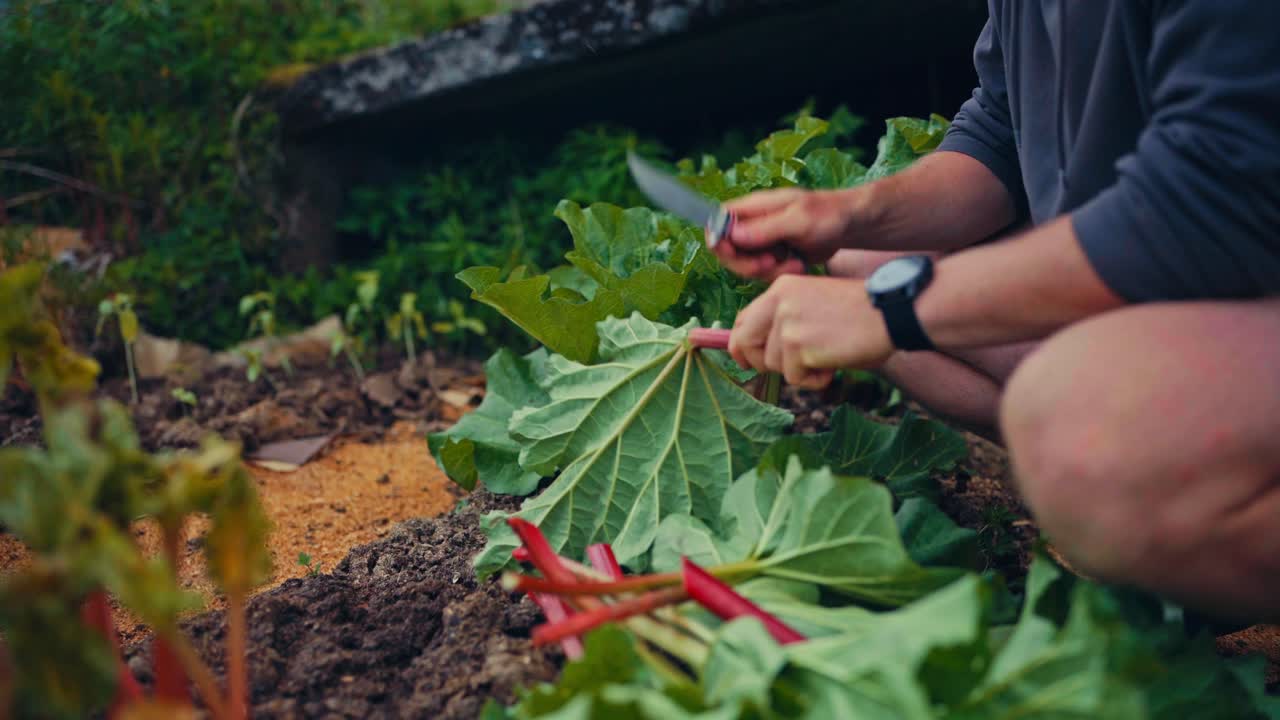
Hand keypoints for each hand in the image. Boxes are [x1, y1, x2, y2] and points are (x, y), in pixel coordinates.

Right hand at [712, 188, 861, 280]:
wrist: (850, 226)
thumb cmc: (828, 214)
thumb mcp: (798, 220)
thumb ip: (765, 228)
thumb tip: (732, 235)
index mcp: (753, 207)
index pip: (717, 220)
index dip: (718, 239)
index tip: (733, 252)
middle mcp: (752, 223)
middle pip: (727, 250)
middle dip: (747, 263)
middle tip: (770, 264)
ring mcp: (762, 241)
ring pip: (745, 265)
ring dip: (768, 271)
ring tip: (794, 264)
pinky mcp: (772, 256)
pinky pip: (763, 273)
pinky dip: (779, 274)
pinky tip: (798, 266)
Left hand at [728, 275, 893, 389]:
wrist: (891, 312)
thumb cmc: (859, 314)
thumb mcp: (813, 305)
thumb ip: (785, 320)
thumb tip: (756, 351)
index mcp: (781, 287)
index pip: (742, 319)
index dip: (740, 344)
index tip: (745, 360)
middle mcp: (779, 301)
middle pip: (744, 342)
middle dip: (759, 363)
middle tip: (787, 369)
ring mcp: (787, 323)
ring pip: (773, 365)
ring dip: (799, 370)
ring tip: (828, 356)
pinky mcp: (799, 345)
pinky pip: (795, 378)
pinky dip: (815, 380)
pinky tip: (834, 363)